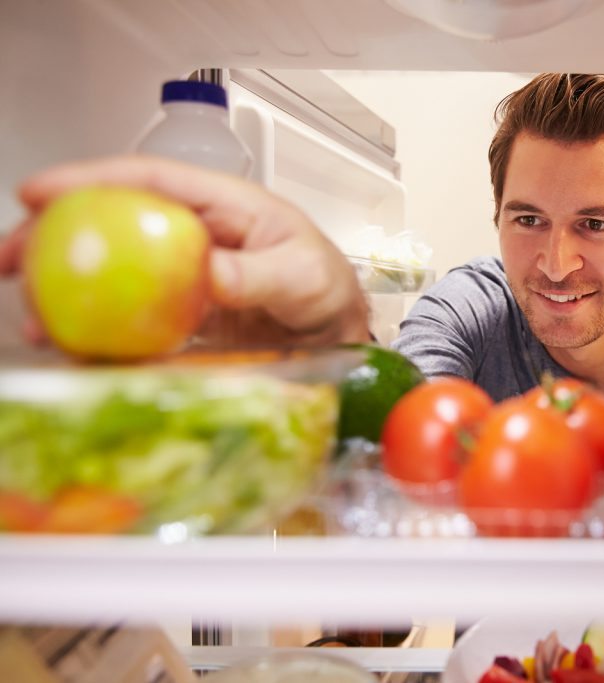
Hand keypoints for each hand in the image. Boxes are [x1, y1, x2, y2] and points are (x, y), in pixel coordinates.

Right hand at [0, 155, 371, 347]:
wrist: (333, 332)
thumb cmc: (325, 286)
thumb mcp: (303, 274)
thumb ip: (258, 274)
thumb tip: (207, 274)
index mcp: (219, 206)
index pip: (148, 180)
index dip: (90, 179)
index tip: (39, 192)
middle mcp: (190, 234)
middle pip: (109, 221)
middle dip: (51, 235)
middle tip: (9, 261)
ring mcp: (178, 275)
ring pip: (107, 270)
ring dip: (63, 290)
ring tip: (34, 319)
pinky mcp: (175, 314)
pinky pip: (126, 317)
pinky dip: (95, 331)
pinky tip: (72, 348)